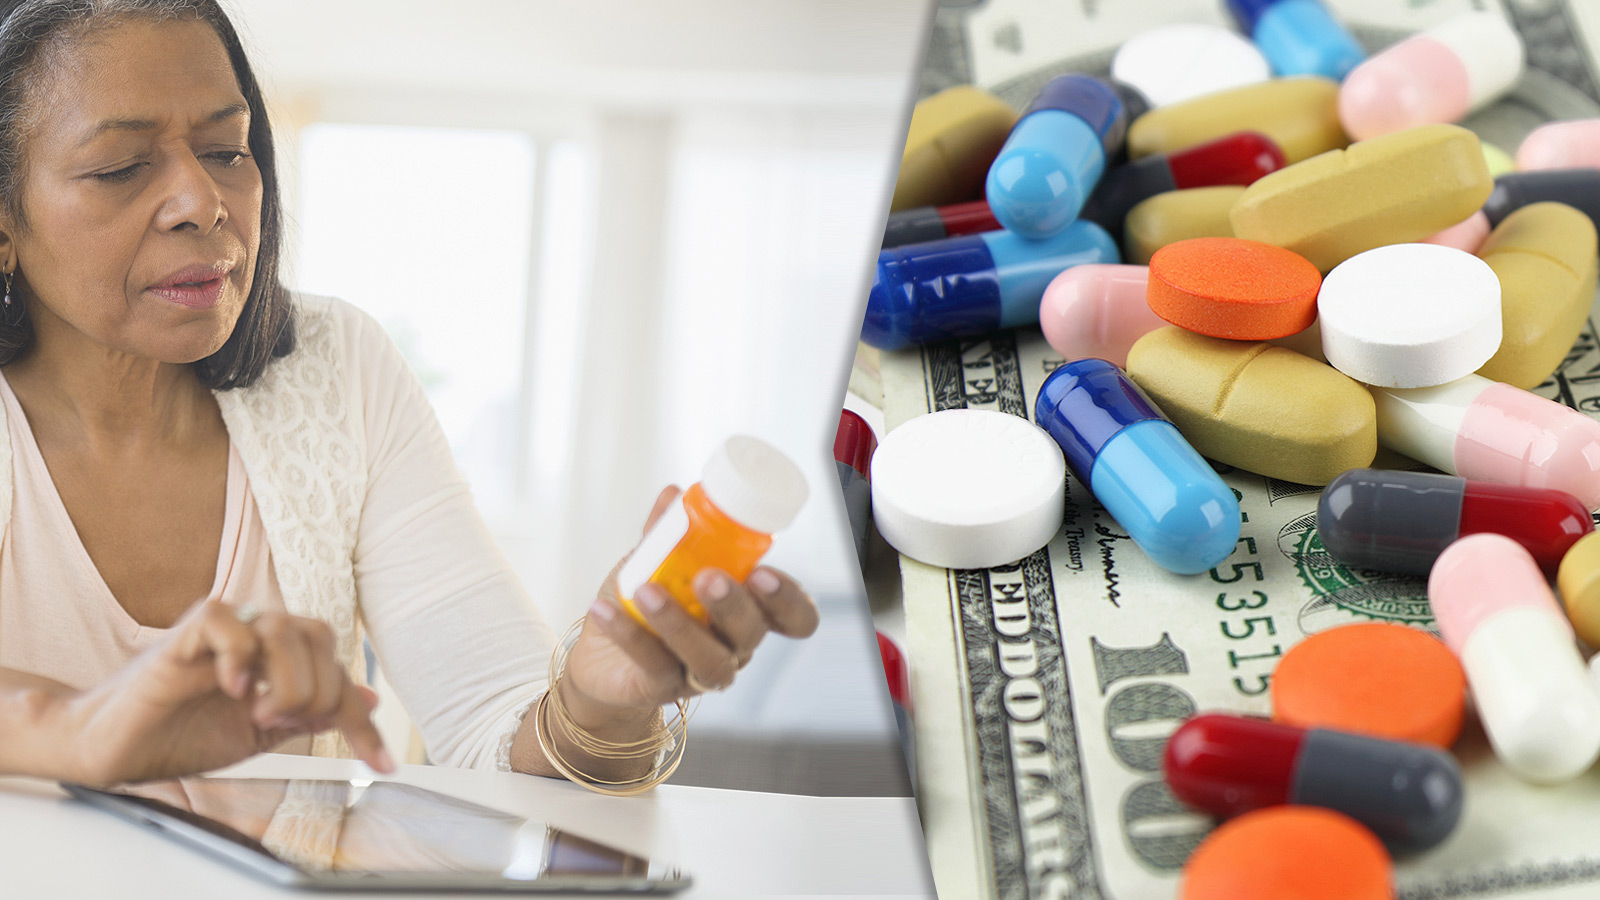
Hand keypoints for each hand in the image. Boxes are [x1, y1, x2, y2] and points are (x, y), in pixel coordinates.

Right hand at [63, 599, 391, 784]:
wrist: (117, 752)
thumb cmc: (182, 736)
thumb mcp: (261, 734)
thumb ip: (309, 714)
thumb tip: (368, 698)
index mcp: (278, 657)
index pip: (337, 670)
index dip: (362, 718)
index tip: (382, 766)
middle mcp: (255, 636)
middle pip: (320, 638)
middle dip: (317, 693)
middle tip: (280, 723)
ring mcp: (221, 631)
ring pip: (285, 627)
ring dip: (286, 679)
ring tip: (257, 711)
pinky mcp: (183, 634)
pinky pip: (226, 620)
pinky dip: (238, 657)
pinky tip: (231, 688)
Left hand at [562, 486, 820, 716]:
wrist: (600, 658)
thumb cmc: (643, 605)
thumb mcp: (655, 563)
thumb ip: (666, 533)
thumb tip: (673, 493)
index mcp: (748, 612)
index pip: (795, 616)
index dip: (789, 599)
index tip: (763, 573)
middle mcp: (734, 646)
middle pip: (752, 633)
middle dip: (734, 605)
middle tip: (708, 577)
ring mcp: (701, 672)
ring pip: (708, 658)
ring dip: (679, 623)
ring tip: (645, 591)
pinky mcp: (663, 689)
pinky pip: (653, 665)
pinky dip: (628, 634)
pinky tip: (603, 608)